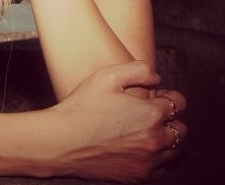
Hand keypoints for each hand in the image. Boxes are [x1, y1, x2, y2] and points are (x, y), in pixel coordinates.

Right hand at [49, 61, 185, 182]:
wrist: (63, 141)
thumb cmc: (82, 107)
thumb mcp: (106, 76)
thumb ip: (138, 70)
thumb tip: (156, 78)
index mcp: (150, 114)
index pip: (178, 103)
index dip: (169, 96)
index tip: (158, 96)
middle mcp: (154, 140)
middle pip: (181, 129)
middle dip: (171, 118)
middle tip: (152, 113)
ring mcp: (148, 161)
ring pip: (175, 151)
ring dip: (167, 139)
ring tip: (147, 130)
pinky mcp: (138, 177)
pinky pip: (162, 169)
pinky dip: (157, 159)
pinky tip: (140, 148)